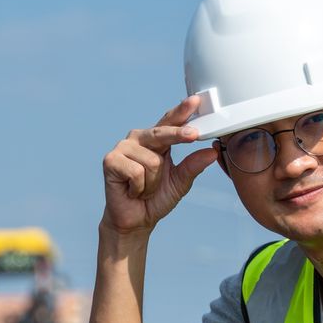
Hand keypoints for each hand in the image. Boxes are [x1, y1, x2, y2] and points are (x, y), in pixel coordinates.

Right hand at [101, 95, 221, 235]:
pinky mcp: (111, 160)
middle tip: (193, 135)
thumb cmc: (156, 198)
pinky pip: (136, 172)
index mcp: (156, 140)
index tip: (196, 102)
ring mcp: (123, 148)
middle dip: (178, 135)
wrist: (135, 220)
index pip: (169, 121)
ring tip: (144, 189)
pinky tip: (132, 190)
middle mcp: (139, 139)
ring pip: (152, 161)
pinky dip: (139, 187)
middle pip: (161, 132)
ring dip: (153, 182)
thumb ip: (193, 165)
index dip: (182, 111)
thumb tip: (212, 151)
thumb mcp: (180, 182)